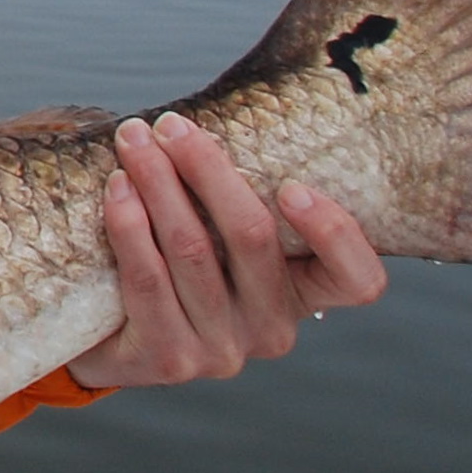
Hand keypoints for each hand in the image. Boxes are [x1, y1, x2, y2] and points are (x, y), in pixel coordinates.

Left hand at [67, 111, 388, 386]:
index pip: (358, 280)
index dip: (334, 233)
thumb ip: (236, 192)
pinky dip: (129, 225)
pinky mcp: (170, 359)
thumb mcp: (221, 232)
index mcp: (304, 294)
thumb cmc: (178, 260)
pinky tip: (117, 189)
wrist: (113, 335)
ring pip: (193, 250)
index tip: (291, 185)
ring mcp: (223, 351)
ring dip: (158, 184)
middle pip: (253, 239)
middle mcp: (273, 329)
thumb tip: (216, 113)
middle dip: (208, 170)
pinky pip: (149, 280)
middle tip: (171, 125)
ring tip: (133, 142)